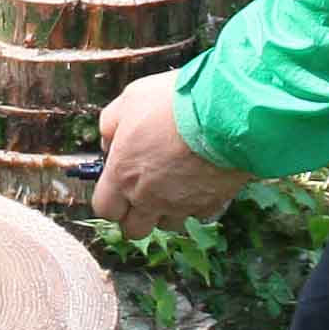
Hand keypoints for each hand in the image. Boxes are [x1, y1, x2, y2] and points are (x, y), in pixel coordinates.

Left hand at [91, 71, 248, 238]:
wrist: (223, 114)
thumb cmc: (175, 104)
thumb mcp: (130, 100)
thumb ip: (111, 125)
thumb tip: (108, 141)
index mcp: (123, 175)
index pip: (105, 209)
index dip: (110, 199)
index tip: (117, 185)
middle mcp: (149, 198)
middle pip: (134, 229)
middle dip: (135, 214)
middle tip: (142, 191)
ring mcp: (180, 205)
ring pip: (167, 224)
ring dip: (167, 210)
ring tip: (174, 183)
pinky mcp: (210, 204)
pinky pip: (198, 214)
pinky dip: (197, 203)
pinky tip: (199, 181)